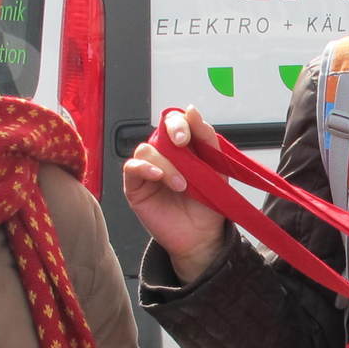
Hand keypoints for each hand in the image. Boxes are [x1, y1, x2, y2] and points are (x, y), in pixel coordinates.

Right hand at [121, 107, 227, 282]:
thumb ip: (207, 140)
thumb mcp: (216, 170)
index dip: (181, 122)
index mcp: (185, 148)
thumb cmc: (208, 204)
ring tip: (182, 185)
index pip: (178, 122)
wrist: (202, 237)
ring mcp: (149, 170)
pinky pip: (131, 167)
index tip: (189, 133)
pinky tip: (157, 176)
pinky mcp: (135, 186)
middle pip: (160, 130)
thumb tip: (191, 110)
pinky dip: (143, 168)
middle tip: (182, 143)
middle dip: (171, 131)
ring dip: (165, 164)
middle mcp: (165, 155)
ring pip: (146, 150)